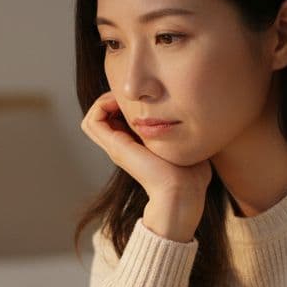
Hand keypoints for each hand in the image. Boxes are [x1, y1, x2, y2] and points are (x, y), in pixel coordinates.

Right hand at [80, 91, 211, 241]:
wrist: (182, 190)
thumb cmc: (191, 173)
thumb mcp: (185, 144)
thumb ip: (184, 132)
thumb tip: (194, 118)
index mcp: (137, 146)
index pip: (120, 117)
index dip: (126, 102)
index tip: (145, 97)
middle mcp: (122, 146)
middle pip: (104, 115)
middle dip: (115, 98)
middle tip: (134, 95)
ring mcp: (115, 147)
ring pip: (94, 116)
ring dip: (106, 101)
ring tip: (126, 99)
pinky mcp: (114, 147)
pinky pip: (92, 121)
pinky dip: (102, 106)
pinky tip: (123, 104)